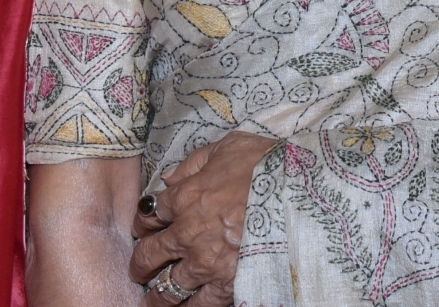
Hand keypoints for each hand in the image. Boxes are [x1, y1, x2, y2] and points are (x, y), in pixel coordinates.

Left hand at [129, 133, 276, 306]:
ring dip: (158, 294)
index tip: (145, 226)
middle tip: (140, 269)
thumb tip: (169, 177)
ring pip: (167, 287)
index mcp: (185, 196)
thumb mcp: (227, 146)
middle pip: (149, 255)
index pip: (148, 214)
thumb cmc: (267, 164)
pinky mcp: (226, 283)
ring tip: (156, 299)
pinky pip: (200, 304)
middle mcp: (187, 232)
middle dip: (141, 263)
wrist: (298, 191)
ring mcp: (205, 261)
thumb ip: (194, 162)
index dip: (144, 221)